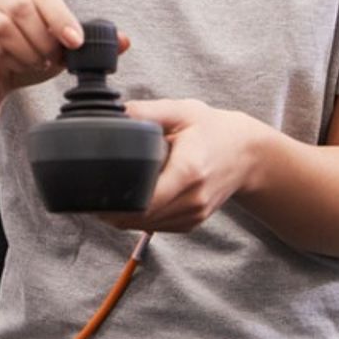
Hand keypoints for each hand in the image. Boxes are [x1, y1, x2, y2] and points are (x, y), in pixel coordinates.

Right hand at [0, 0, 130, 108]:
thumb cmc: (25, 54)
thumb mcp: (61, 46)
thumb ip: (90, 40)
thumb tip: (125, 40)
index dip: (61, 17)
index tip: (75, 42)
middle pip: (22, 6)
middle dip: (45, 37)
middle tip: (53, 57)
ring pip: (5, 26)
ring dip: (29, 50)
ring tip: (37, 61)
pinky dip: (12, 59)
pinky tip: (18, 65)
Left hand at [101, 98, 265, 232]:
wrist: (248, 153)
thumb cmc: (212, 129)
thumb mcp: (181, 111)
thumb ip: (145, 111)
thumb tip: (114, 113)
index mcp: (188, 171)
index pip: (146, 201)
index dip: (116, 201)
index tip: (96, 190)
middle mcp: (193, 199)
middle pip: (141, 217)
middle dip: (112, 209)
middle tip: (90, 192)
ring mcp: (195, 213)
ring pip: (146, 226)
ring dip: (122, 216)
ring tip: (105, 195)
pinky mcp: (193, 221)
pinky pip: (157, 227)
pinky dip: (138, 218)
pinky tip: (127, 201)